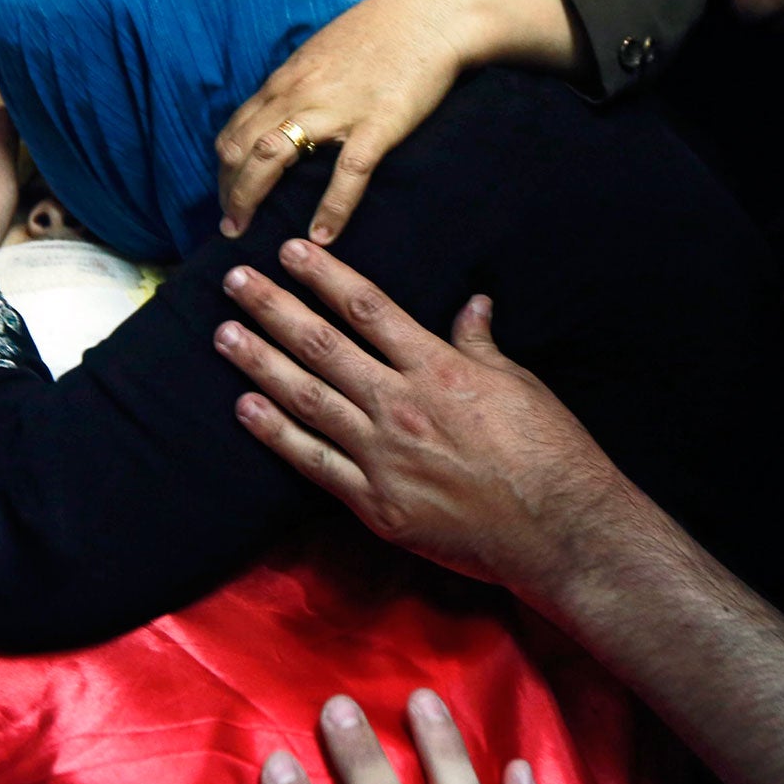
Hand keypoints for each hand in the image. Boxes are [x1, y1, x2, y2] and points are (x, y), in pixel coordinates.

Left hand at [214, 239, 630, 594]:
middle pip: (323, 346)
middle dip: (274, 309)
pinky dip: (276, 435)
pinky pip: (314, 463)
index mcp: (438, 368)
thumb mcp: (520, 384)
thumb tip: (471, 303)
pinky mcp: (377, 505)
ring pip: (307, 399)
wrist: (560, 531)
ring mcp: (384, 456)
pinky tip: (244, 409)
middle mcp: (402, 405)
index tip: (291, 252)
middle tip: (234, 282)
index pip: (368, 309)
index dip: (325, 276)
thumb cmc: (549, 453)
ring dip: (260, 363)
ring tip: (223, 335)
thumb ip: (482, 344)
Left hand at [217, 0, 468, 246]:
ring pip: (272, 156)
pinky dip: (331, 207)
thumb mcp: (322, 54)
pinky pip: (346, 172)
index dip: (223, 171)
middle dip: (228, 192)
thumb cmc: (380, 32)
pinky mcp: (376, 123)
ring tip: (248, 234)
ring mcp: (335, 109)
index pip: (234, 131)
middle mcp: (298, 94)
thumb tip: (282, 116)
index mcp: (285, 81)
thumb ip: (299, 86)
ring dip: (251, 199)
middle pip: (241, 148)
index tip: (226, 199)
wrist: (431, 13)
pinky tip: (323, 236)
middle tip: (230, 227)